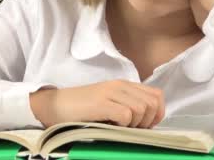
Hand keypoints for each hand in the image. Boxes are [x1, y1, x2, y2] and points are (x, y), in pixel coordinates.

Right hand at [30, 80, 164, 128]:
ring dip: (134, 124)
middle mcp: (120, 85)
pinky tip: (112, 126)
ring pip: (141, 109)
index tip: (146, 125)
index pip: (157, 95)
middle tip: (132, 129)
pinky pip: (126, 115)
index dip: (157, 113)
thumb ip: (128, 105)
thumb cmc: (82, 109)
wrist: (55, 105)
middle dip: (147, 121)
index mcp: (124, 85)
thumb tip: (149, 121)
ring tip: (119, 127)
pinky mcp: (101, 103)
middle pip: (152, 103)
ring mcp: (110, 93)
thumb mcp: (109, 103)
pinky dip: (123, 125)